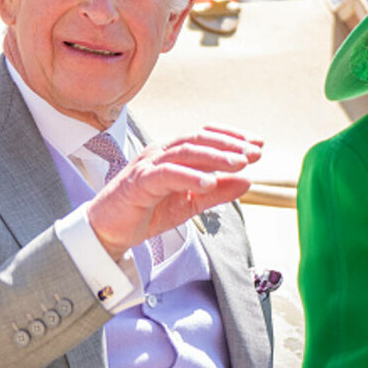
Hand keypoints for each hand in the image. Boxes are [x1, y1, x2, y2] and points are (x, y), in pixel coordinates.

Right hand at [87, 125, 262, 259]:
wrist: (108, 231)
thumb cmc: (146, 212)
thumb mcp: (189, 204)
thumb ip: (217, 193)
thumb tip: (247, 180)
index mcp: (173, 153)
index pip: (206, 136)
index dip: (232, 137)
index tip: (258, 145)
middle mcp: (161, 152)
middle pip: (199, 139)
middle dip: (230, 144)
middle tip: (255, 153)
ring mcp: (149, 164)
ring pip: (186, 152)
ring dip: (216, 157)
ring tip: (240, 163)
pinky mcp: (139, 182)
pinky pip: (167, 174)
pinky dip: (189, 176)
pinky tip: (210, 182)